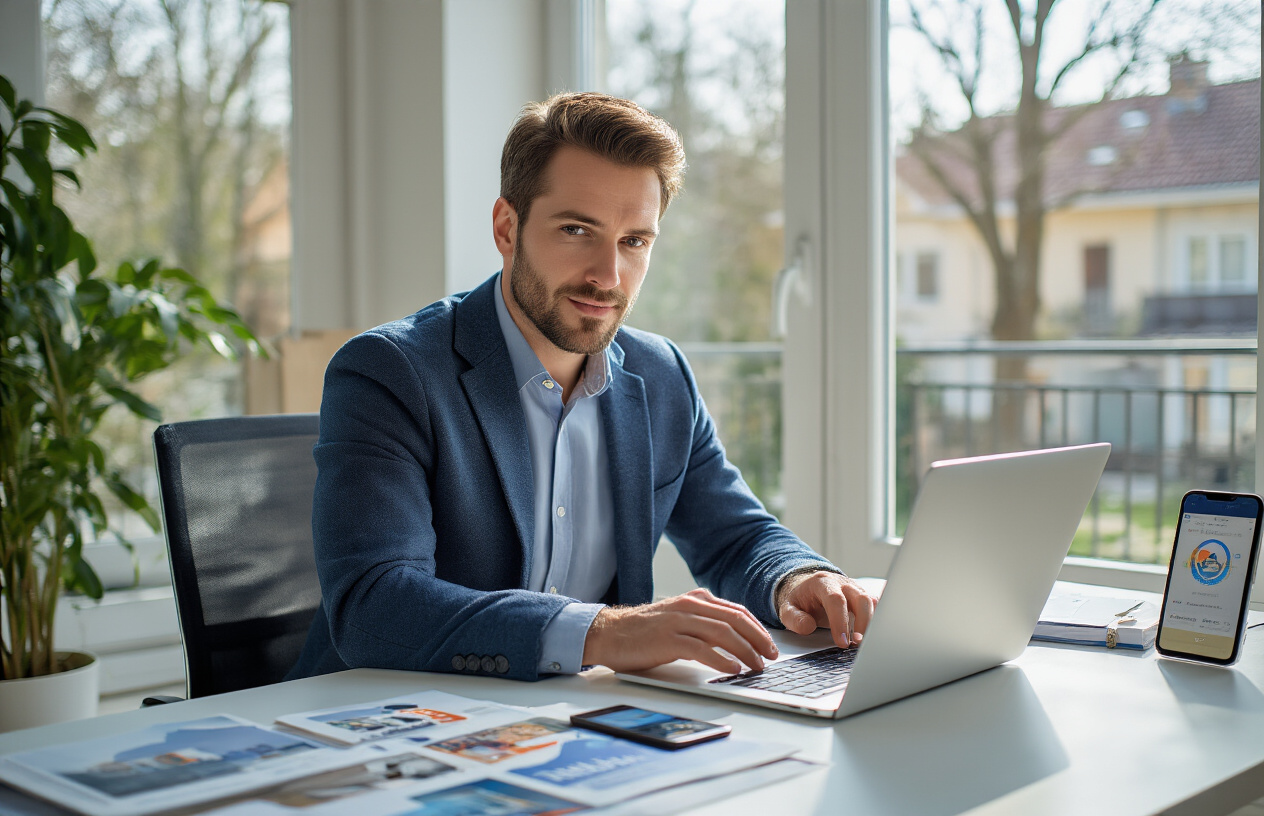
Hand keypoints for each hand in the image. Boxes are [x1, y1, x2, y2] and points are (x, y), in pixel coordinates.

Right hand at [582, 588, 778, 674]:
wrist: (608, 633)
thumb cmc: (643, 631)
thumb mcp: (678, 619)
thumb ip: (702, 623)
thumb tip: (733, 641)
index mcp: (695, 599)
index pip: (737, 611)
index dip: (757, 628)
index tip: (769, 645)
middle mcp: (689, 605)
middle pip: (735, 620)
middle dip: (758, 639)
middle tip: (770, 657)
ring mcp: (679, 621)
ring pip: (722, 632)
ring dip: (745, 651)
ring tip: (755, 666)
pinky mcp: (668, 639)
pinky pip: (701, 648)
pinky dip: (721, 659)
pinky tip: (732, 669)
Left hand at [776, 571, 875, 648]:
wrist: (805, 588)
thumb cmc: (799, 600)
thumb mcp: (787, 609)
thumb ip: (794, 619)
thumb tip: (808, 627)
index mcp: (822, 582)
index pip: (835, 599)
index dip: (840, 621)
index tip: (841, 641)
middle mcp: (842, 583)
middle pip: (860, 598)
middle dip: (863, 622)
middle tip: (857, 643)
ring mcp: (854, 589)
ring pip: (871, 602)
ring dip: (871, 623)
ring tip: (863, 643)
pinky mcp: (862, 597)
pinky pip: (875, 605)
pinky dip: (877, 619)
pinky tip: (872, 635)